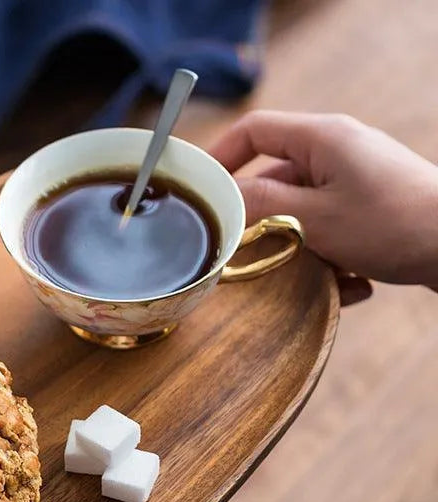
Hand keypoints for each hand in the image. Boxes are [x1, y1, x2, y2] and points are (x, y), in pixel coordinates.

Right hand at [210, 111, 437, 289]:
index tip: (198, 190)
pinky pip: (331, 230)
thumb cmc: (393, 223)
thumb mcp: (314, 217)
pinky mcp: (370, 210)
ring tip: (315, 272)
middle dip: (264, 221)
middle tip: (247, 252)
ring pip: (302, 213)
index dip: (220, 156)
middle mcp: (338, 153)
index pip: (255, 131)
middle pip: (275, 179)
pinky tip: (349, 280)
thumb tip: (221, 200)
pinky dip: (332, 258)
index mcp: (323, 139)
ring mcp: (356, 182)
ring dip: (300, 248)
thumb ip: (261, 204)